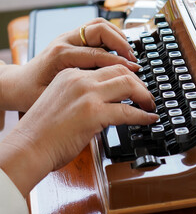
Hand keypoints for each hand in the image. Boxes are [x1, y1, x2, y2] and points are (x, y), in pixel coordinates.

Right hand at [0, 65, 158, 196]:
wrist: (28, 147)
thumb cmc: (43, 131)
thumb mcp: (63, 102)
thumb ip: (86, 98)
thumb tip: (111, 104)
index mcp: (71, 75)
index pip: (107, 67)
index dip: (126, 75)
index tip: (136, 84)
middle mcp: (80, 79)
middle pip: (121, 71)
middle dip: (139, 83)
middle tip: (147, 96)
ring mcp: (87, 94)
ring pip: (128, 84)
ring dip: (144, 96)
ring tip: (150, 106)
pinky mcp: (93, 113)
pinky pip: (128, 111)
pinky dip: (142, 116)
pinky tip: (148, 119)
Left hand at [3, 18, 139, 111]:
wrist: (19, 84)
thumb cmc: (33, 94)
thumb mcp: (57, 100)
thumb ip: (83, 97)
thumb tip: (112, 100)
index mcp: (60, 56)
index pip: (98, 55)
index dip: (120, 65)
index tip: (135, 75)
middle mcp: (65, 42)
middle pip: (101, 32)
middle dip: (123, 46)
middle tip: (135, 63)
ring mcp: (69, 37)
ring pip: (101, 26)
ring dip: (119, 38)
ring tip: (130, 55)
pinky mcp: (73, 39)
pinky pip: (97, 29)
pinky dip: (112, 37)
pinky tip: (119, 51)